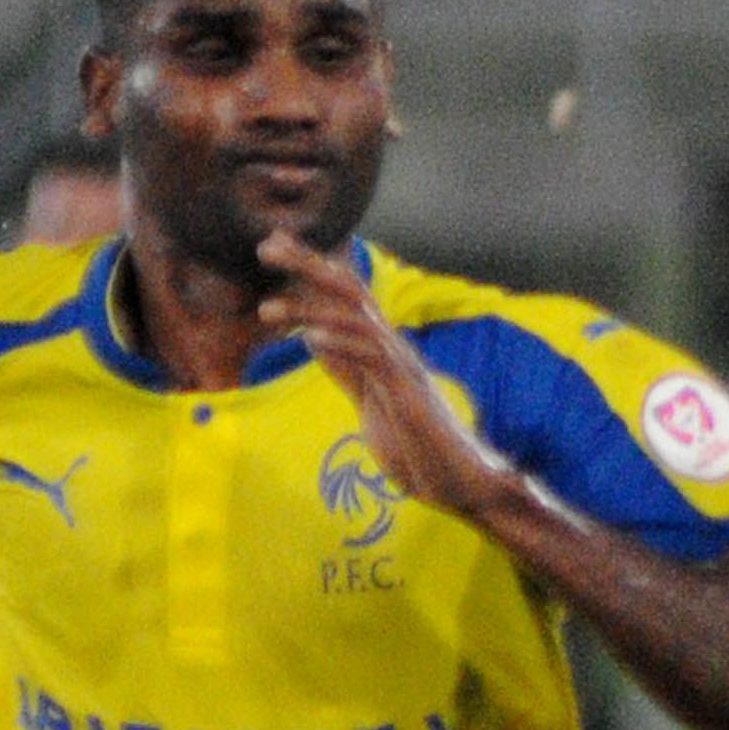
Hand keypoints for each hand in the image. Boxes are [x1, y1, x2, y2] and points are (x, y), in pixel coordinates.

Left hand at [255, 231, 524, 522]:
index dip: (310, 268)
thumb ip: (346, 368)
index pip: (344, 296)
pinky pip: (373, 360)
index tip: (272, 245)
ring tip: (267, 311)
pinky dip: (342, 345)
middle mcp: (394, 348)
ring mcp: (403, 369)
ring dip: (310, 311)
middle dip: (308, 266)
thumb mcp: (370, 401)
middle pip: (350, 292)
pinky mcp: (409, 397)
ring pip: (357, 321)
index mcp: (382, 349)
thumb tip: (314, 337)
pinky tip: (311, 338)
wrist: (462, 483)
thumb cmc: (419, 447)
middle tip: (266, 247)